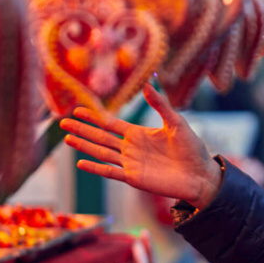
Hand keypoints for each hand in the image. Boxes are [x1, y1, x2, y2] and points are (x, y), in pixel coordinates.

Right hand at [60, 84, 221, 208]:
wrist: (200, 175)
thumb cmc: (192, 149)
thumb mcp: (176, 122)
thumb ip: (161, 105)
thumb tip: (147, 84)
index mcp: (139, 134)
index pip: (110, 123)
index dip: (94, 116)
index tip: (78, 108)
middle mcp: (131, 148)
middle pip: (101, 137)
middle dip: (82, 129)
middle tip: (62, 122)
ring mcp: (131, 164)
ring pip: (101, 153)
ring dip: (84, 146)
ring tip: (67, 138)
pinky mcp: (134, 178)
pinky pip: (111, 172)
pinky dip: (96, 168)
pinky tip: (81, 163)